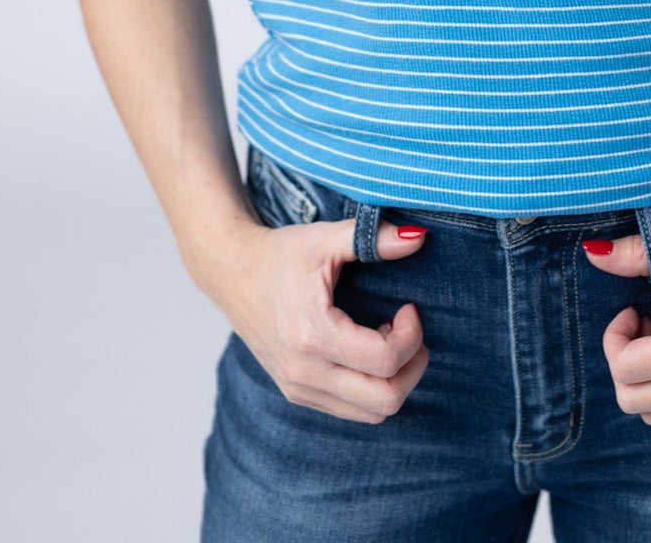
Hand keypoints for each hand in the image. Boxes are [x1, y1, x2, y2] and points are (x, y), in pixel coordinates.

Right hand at [209, 213, 430, 422]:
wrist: (231, 272)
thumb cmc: (280, 254)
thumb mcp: (325, 238)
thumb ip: (371, 238)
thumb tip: (419, 237)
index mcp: (313, 335)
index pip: (384, 361)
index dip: (412, 336)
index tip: (409, 307)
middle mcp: (305, 372)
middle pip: (384, 401)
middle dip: (412, 367)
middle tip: (409, 330)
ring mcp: (298, 388)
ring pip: (371, 413)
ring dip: (393, 380)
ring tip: (386, 338)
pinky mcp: (296, 393)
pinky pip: (350, 410)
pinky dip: (371, 388)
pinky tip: (365, 350)